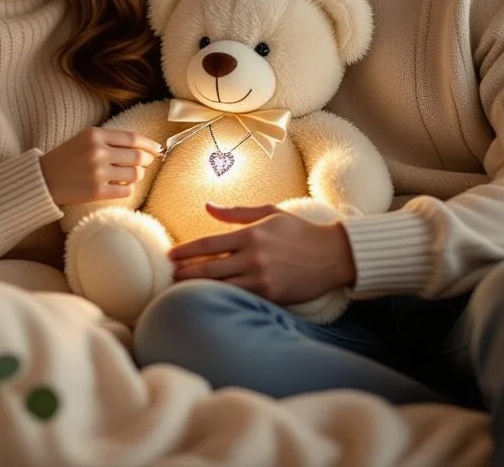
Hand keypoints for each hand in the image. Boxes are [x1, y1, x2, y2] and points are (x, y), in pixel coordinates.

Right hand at [40, 127, 160, 205]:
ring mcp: (98, 172)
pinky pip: (126, 190)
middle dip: (147, 161)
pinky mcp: (97, 191)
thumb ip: (111, 140)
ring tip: (128, 174)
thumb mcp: (86, 139)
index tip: (157, 149)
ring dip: (136, 175)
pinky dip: (127, 188)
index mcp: (95, 134)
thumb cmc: (67, 158)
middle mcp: (98, 152)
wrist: (43, 179)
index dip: (149, 144)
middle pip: (138, 157)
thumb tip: (146, 147)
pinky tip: (119, 185)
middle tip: (146, 163)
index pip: (133, 138)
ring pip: (135, 174)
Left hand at [169, 203, 356, 303]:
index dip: (186, 251)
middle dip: (186, 272)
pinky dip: (221, 297)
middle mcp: (254, 257)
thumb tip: (207, 207)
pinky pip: (238, 297)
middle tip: (170, 275)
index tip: (171, 255)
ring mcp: (262, 278)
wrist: (333, 255)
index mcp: (252, 234)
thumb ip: (236, 212)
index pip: (208, 244)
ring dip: (198, 288)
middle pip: (209, 268)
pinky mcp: (270, 295)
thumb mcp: (270, 213)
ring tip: (181, 289)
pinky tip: (208, 298)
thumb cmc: (300, 231)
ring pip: (220, 286)